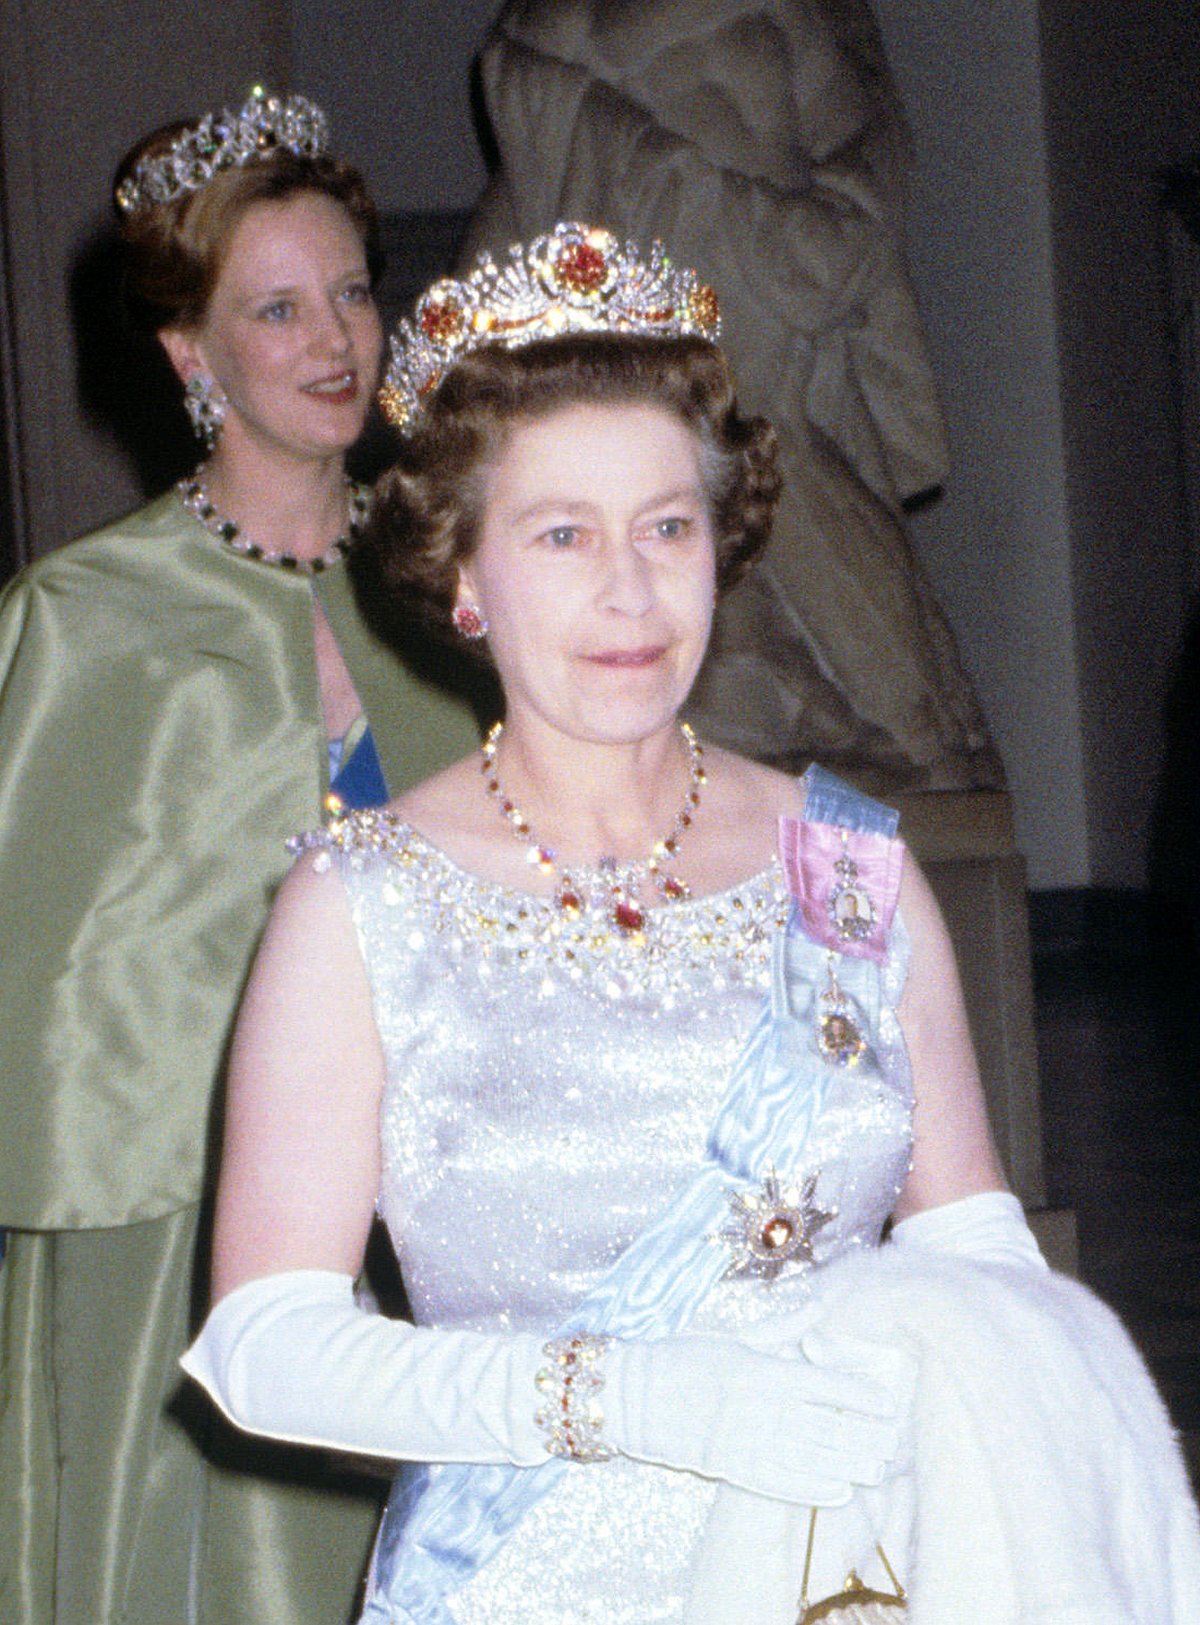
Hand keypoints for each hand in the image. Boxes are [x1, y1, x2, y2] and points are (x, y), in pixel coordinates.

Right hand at [604, 1332, 906, 1503]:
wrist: (635, 1395)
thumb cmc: (685, 1357)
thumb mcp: (734, 1336)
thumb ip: (782, 1328)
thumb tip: (819, 1306)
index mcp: (762, 1370)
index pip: (826, 1385)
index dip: (861, 1395)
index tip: (887, 1403)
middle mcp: (760, 1408)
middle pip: (828, 1427)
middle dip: (865, 1437)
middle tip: (892, 1443)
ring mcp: (746, 1442)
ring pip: (812, 1459)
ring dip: (848, 1466)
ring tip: (875, 1470)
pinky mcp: (731, 1469)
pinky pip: (782, 1484)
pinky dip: (813, 1490)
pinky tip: (839, 1492)